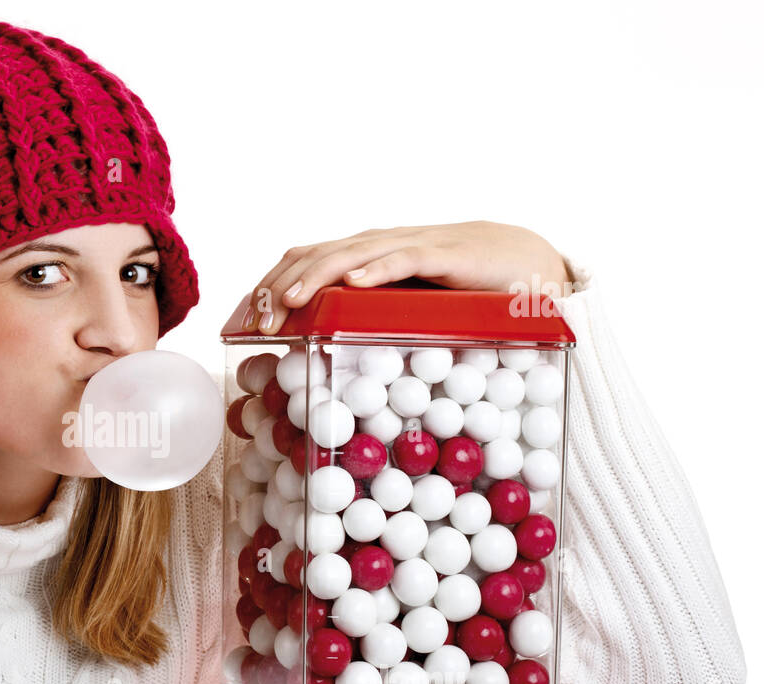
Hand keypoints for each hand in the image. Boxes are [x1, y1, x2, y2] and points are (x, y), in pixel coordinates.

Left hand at [243, 220, 570, 334]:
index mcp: (362, 256)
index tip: (240, 323)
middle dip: (279, 287)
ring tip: (287, 301)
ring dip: (314, 276)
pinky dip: (376, 268)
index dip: (267, 286)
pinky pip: (404, 258)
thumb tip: (319, 358)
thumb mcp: (399, 307)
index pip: (301, 261)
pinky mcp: (444, 254)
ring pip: (350, 254)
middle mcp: (377, 245)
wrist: (523, 261)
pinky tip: (354, 283)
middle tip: (255, 322)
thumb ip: (364, 321)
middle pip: (314, 255)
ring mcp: (409, 245)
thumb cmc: (456, 288)